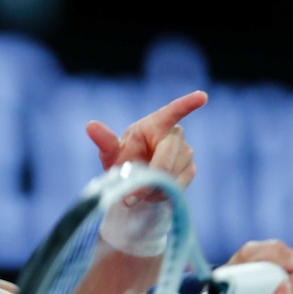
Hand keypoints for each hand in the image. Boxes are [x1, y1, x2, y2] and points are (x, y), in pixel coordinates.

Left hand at [85, 90, 207, 189]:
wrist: (135, 181)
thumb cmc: (123, 160)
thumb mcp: (110, 153)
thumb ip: (105, 141)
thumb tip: (90, 126)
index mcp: (155, 124)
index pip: (173, 111)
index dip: (188, 104)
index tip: (202, 96)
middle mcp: (175, 135)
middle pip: (167, 157)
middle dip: (150, 177)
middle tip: (130, 197)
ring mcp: (186, 152)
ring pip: (171, 176)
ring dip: (153, 189)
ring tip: (140, 188)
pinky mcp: (191, 169)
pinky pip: (177, 186)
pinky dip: (162, 194)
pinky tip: (152, 192)